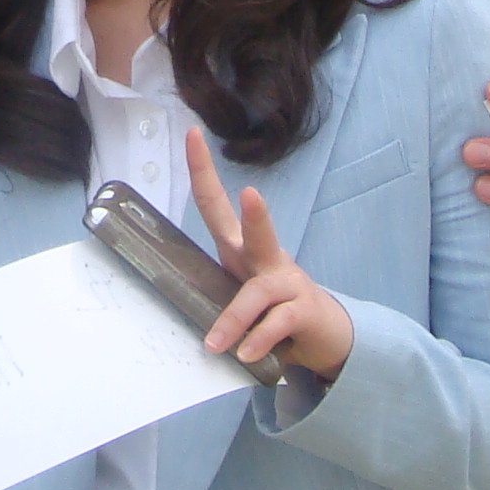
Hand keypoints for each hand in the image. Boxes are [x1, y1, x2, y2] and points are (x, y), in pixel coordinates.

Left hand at [186, 126, 354, 376]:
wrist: (322, 334)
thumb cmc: (268, 308)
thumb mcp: (235, 297)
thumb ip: (208, 297)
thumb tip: (168, 309)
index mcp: (241, 249)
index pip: (217, 205)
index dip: (203, 171)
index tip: (192, 134)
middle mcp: (265, 259)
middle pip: (257, 231)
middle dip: (256, 215)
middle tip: (254, 196)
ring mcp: (287, 283)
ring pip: (259, 294)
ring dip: (234, 319)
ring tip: (217, 344)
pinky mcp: (303, 311)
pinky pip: (277, 324)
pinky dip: (259, 340)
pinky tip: (247, 355)